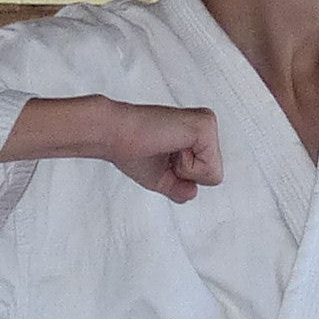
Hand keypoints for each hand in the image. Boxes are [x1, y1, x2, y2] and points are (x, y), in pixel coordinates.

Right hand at [0, 95, 222, 203]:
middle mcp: (202, 124)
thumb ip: (174, 183)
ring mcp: (203, 124)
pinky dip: (183, 168)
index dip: (181, 178)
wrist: (106, 131)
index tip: (155, 159)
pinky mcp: (202, 125)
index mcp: (192, 133)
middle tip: (156, 156)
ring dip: (180, 171)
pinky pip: (208, 169)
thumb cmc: (124, 150)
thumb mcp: (153, 173)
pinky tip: (161, 148)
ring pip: (212, 173)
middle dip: (183, 175)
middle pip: (212, 175)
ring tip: (155, 150)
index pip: (207, 175)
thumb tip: (192, 195)